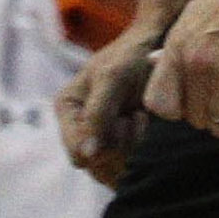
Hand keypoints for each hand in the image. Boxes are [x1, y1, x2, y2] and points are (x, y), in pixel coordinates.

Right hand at [57, 15, 163, 185]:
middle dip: (117, 144)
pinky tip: (140, 122)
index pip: (76, 153)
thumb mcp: (111, 77)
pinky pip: (122, 165)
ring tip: (136, 116)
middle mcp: (76, 126)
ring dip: (129, 145)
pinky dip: (136, 148)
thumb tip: (86, 155)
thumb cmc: (129, 56)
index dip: (100, 148)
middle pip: (94, 164)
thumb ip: (96, 114)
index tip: (121, 120)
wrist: (151, 48)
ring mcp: (95, 137)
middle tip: (131, 115)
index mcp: (66, 108)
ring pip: (109, 169)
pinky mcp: (113, 143)